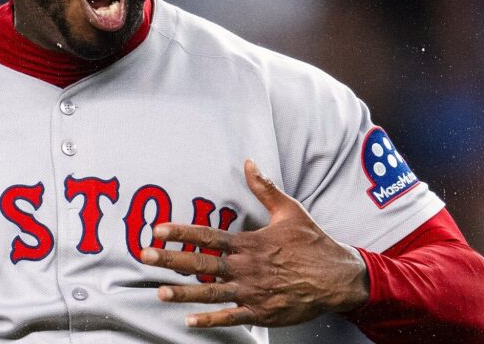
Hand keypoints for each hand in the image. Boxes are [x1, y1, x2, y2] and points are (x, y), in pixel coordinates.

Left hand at [140, 159, 368, 327]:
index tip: (157, 230)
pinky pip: (232, 317)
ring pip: (212, 293)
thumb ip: (264, 188)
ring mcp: (253, 292)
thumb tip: (248, 162)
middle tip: (145, 256)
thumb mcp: (289, 210)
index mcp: (250, 243)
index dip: (182, 232)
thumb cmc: (312, 242)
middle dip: (171, 260)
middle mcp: (247, 267)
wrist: (338, 277)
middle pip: (203, 264)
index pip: (209, 235)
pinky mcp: (262, 312)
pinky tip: (189, 321)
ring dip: (184, 293)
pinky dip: (211, 320)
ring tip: (159, 291)